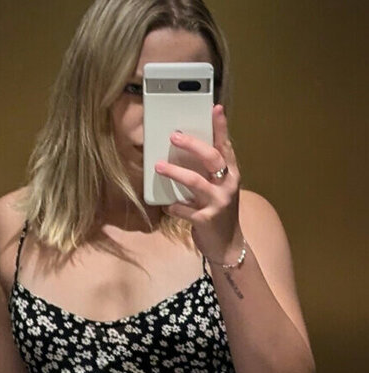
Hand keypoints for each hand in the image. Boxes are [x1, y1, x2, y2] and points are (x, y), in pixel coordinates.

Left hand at [154, 104, 243, 262]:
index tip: (215, 108)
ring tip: (158, 166)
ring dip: (175, 172)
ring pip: (196, 181)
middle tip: (174, 136)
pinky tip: (166, 206)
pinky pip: (184, 209)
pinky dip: (173, 207)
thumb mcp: (220, 190)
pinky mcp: (206, 220)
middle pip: (212, 158)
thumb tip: (188, 153)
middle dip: (192, 145)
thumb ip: (210, 173)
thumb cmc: (220, 214)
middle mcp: (227, 186)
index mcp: (231, 175)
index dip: (221, 127)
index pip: (226, 146)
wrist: (227, 246)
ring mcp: (218, 203)